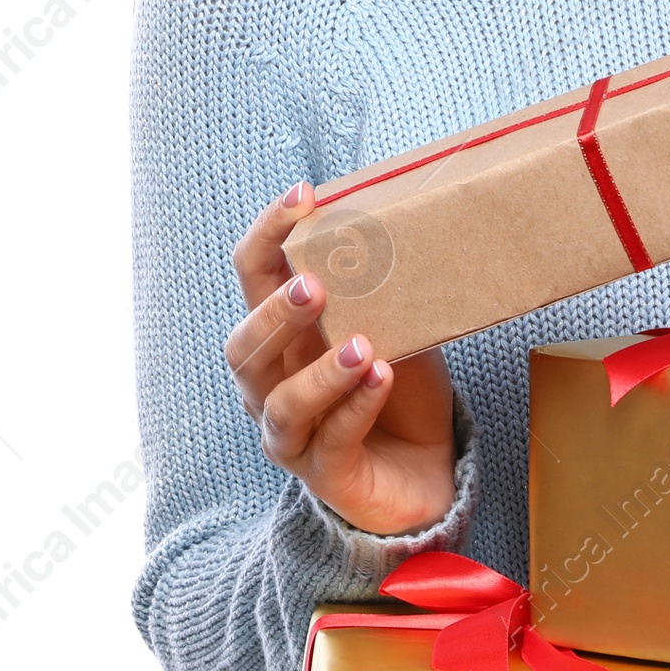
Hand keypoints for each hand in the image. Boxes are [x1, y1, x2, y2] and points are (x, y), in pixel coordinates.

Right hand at [225, 181, 458, 535]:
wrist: (425, 468)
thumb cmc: (398, 386)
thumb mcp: (394, 324)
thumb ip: (383, 285)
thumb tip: (407, 214)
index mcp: (283, 336)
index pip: (253, 276)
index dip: (268, 235)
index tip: (302, 196)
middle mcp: (272, 385)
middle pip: (244, 349)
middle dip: (275, 315)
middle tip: (315, 287)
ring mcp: (293, 435)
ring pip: (283, 404)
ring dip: (321, 371)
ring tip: (363, 346)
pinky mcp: (325, 474)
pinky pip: (332, 440)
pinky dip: (356, 407)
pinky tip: (382, 380)